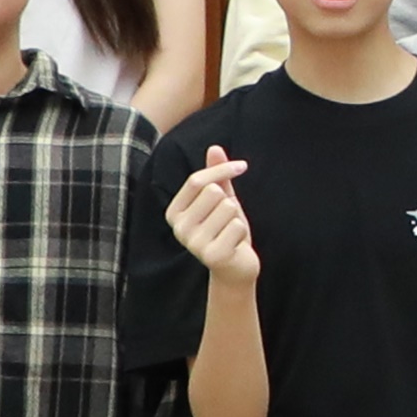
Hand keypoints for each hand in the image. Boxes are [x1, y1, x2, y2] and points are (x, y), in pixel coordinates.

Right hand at [163, 146, 258, 283]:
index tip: (242, 166)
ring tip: (230, 233)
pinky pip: (237, 226)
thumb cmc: (225, 230)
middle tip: (227, 221)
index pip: (197, 179)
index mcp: (174, 212)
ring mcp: (193, 243)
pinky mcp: (212, 255)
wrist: (234, 268)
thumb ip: (217, 176)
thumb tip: (214, 147)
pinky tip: (235, 245)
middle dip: (229, 203)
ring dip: (237, 218)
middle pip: (213, 192)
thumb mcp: (221, 200)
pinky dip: (242, 232)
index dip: (222, 169)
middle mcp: (179, 228)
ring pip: (228, 207)